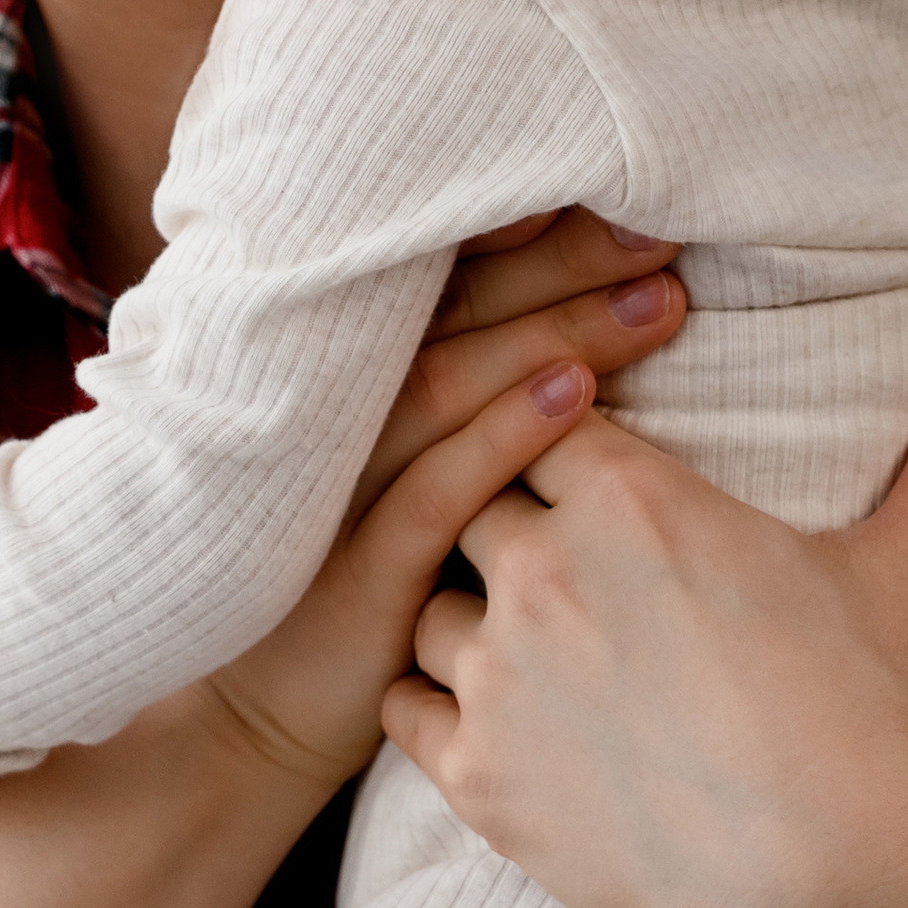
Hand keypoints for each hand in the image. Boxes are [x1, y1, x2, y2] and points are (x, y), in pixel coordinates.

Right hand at [205, 210, 689, 790]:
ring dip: (555, 332)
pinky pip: (436, 490)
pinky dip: (506, 434)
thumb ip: (440, 399)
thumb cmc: (342, 587)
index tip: (611, 183)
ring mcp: (333, 492)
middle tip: (657, 225)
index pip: (430, 280)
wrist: (249, 725)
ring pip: (447, 384)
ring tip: (654, 298)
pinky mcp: (353, 573)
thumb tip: (564, 329)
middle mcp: (324, 417)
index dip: (517, 229)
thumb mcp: (372, 477)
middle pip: (449, 311)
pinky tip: (581, 396)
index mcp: (336, 383)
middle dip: (557, 261)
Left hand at [382, 364, 907, 907]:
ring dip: (462, 616)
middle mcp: (540, 569)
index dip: (560, 438)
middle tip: (546, 558)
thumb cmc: (866, 725)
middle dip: (503, 521)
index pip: (545, 419)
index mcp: (628, 497)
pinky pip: (401, 707)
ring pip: (428, 606)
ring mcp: (495, 673)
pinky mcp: (471, 772)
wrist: (820, 890)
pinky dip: (429, 703)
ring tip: (517, 645)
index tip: (582, 464)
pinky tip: (469, 711)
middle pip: (469, 501)